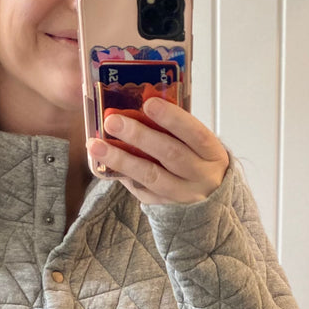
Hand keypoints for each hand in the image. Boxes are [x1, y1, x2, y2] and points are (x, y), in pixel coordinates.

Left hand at [86, 97, 230, 204]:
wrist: (209, 198)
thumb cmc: (200, 161)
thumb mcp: (198, 144)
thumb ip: (176, 129)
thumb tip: (139, 107)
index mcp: (212, 153)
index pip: (195, 133)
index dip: (173, 118)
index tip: (148, 103)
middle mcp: (200, 175)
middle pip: (170, 154)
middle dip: (139, 136)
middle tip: (113, 121)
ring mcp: (182, 194)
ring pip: (151, 176)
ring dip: (121, 159)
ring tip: (96, 145)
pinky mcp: (165, 205)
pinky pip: (142, 190)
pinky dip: (123, 174)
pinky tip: (105, 163)